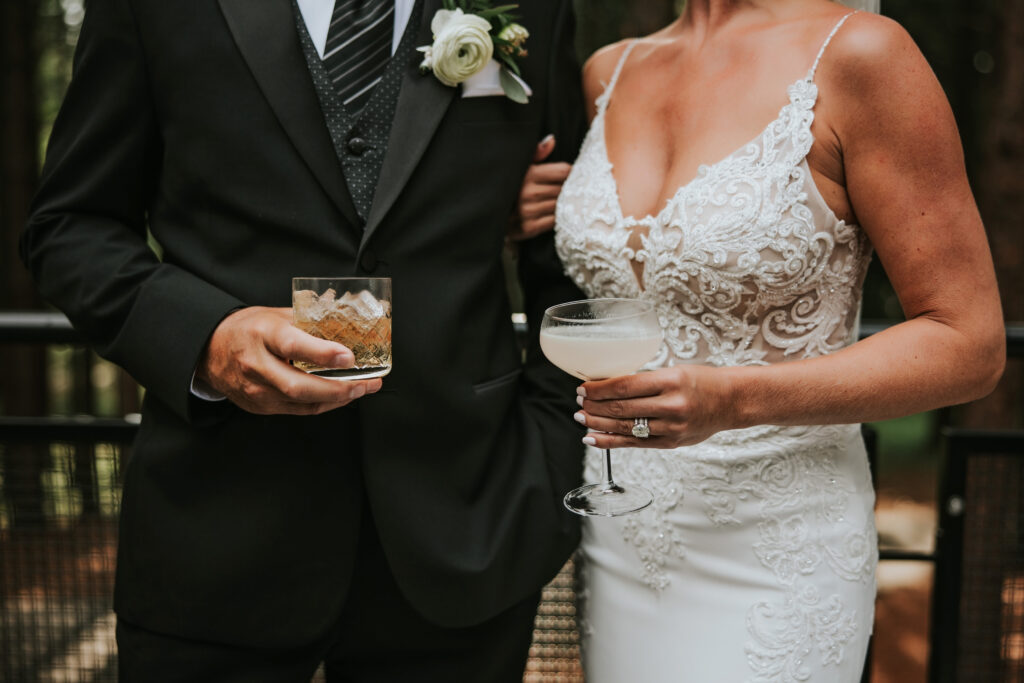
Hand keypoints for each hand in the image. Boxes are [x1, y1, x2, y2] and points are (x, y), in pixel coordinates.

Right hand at [196, 307, 381, 414]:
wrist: (210, 350)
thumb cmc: (248, 328)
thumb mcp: (275, 315)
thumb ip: (308, 322)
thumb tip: (347, 325)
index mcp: (262, 334)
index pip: (293, 346)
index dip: (323, 354)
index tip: (349, 357)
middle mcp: (256, 364)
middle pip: (299, 385)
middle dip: (337, 389)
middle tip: (365, 383)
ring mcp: (256, 389)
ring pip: (301, 402)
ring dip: (337, 399)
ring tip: (362, 389)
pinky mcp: (259, 406)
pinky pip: (297, 410)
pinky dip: (323, 404)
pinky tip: (341, 397)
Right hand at [509, 134, 571, 241]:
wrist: (496, 216)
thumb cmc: (514, 188)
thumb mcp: (522, 167)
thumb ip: (537, 153)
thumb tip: (552, 140)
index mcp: (528, 174)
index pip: (563, 171)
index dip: (572, 172)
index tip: (573, 175)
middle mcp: (527, 193)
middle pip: (564, 189)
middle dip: (569, 189)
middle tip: (572, 189)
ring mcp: (528, 211)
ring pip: (560, 205)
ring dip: (565, 204)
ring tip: (564, 201)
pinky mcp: (529, 228)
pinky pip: (554, 221)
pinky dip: (558, 217)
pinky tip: (554, 214)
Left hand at [574, 366, 731, 448]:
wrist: (732, 401)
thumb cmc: (701, 381)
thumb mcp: (674, 371)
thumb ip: (645, 381)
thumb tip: (607, 386)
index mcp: (671, 381)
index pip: (625, 386)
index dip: (599, 388)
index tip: (583, 387)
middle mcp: (671, 405)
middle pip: (621, 408)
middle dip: (594, 405)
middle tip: (578, 401)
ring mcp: (671, 427)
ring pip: (625, 427)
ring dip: (597, 423)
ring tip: (581, 417)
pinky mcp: (671, 443)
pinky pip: (635, 443)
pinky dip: (610, 442)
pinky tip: (593, 438)